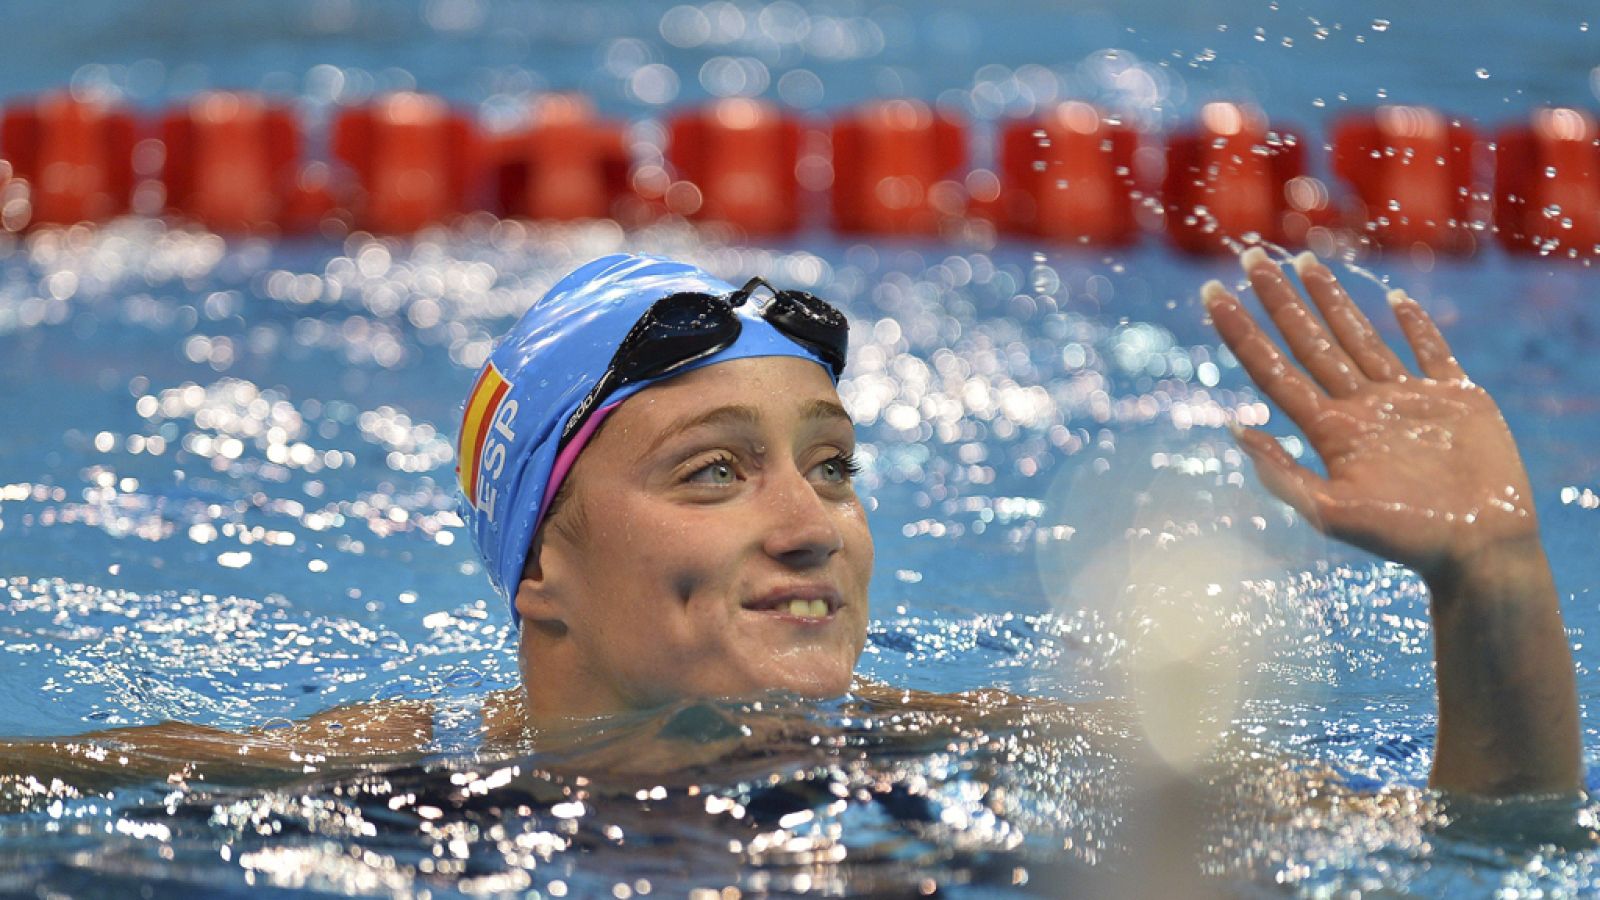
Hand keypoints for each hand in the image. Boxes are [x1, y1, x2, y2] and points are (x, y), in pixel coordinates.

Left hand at [1204, 249, 1537, 581]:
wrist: (1481, 551)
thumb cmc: (1405, 540)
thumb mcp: (1330, 514)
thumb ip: (1283, 474)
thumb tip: (1234, 432)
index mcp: (1330, 431)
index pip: (1272, 369)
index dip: (1240, 330)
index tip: (1211, 291)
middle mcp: (1361, 408)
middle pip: (1308, 341)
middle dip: (1278, 298)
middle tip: (1249, 255)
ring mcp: (1407, 400)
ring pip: (1360, 337)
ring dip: (1332, 300)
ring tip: (1305, 260)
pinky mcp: (1456, 399)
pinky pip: (1431, 351)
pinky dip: (1416, 324)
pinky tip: (1397, 299)